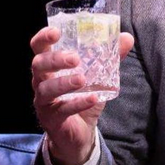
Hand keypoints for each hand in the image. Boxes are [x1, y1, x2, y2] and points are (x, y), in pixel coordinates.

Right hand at [31, 26, 134, 164]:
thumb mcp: (98, 74)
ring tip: (82, 80)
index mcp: (50, 66)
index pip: (39, 47)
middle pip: (38, 65)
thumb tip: (127, 38)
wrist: (80, 132)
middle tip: (75, 58)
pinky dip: (78, 103)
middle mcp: (42, 81)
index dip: (43, 38)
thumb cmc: (83, 96)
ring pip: (45, 89)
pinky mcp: (52, 119)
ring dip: (64, 83)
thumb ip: (110, 56)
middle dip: (55, 59)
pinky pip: (62, 110)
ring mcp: (44, 101)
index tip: (56, 32)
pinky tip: (93, 98)